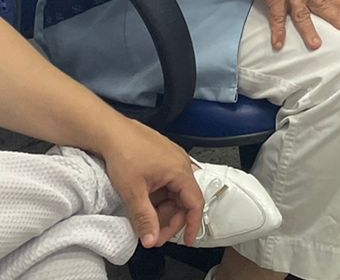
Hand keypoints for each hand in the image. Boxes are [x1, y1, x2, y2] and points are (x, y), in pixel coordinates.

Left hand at [95, 118, 204, 248]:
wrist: (111, 132)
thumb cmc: (125, 155)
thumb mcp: (133, 192)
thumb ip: (144, 218)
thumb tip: (151, 240)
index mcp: (181, 172)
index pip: (195, 203)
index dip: (193, 224)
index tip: (187, 241)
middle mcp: (182, 165)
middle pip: (184, 200)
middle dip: (170, 221)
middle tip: (153, 236)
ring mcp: (173, 161)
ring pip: (174, 193)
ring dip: (162, 210)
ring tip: (144, 221)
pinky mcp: (163, 159)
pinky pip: (167, 183)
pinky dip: (159, 198)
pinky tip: (144, 204)